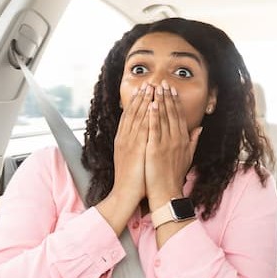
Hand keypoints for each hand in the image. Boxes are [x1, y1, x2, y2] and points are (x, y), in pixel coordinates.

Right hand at [108, 82, 149, 206]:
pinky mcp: (135, 148)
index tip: (144, 91)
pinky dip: (147, 116)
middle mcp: (124, 138)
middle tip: (149, 83)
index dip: (137, 103)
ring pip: (137, 117)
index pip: (130, 117)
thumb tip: (146, 138)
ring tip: (151, 88)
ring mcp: (129, 142)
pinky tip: (152, 105)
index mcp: (124, 140)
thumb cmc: (133, 179)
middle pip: (133, 113)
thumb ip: (140, 146)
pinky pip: (142, 128)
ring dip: (145, 101)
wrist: (125, 194)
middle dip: (141, 97)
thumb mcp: (134, 159)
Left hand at [145, 81, 201, 207]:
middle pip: (172, 113)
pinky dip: (153, 116)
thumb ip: (193, 140)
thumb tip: (200, 127)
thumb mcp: (188, 156)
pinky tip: (150, 105)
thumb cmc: (175, 175)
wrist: (167, 192)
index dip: (175, 101)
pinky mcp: (155, 149)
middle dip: (167, 96)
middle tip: (163, 82)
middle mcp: (176, 139)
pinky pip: (154, 129)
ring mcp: (166, 143)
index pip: (179, 116)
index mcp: (183, 140)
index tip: (172, 89)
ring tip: (155, 88)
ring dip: (159, 101)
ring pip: (163, 118)